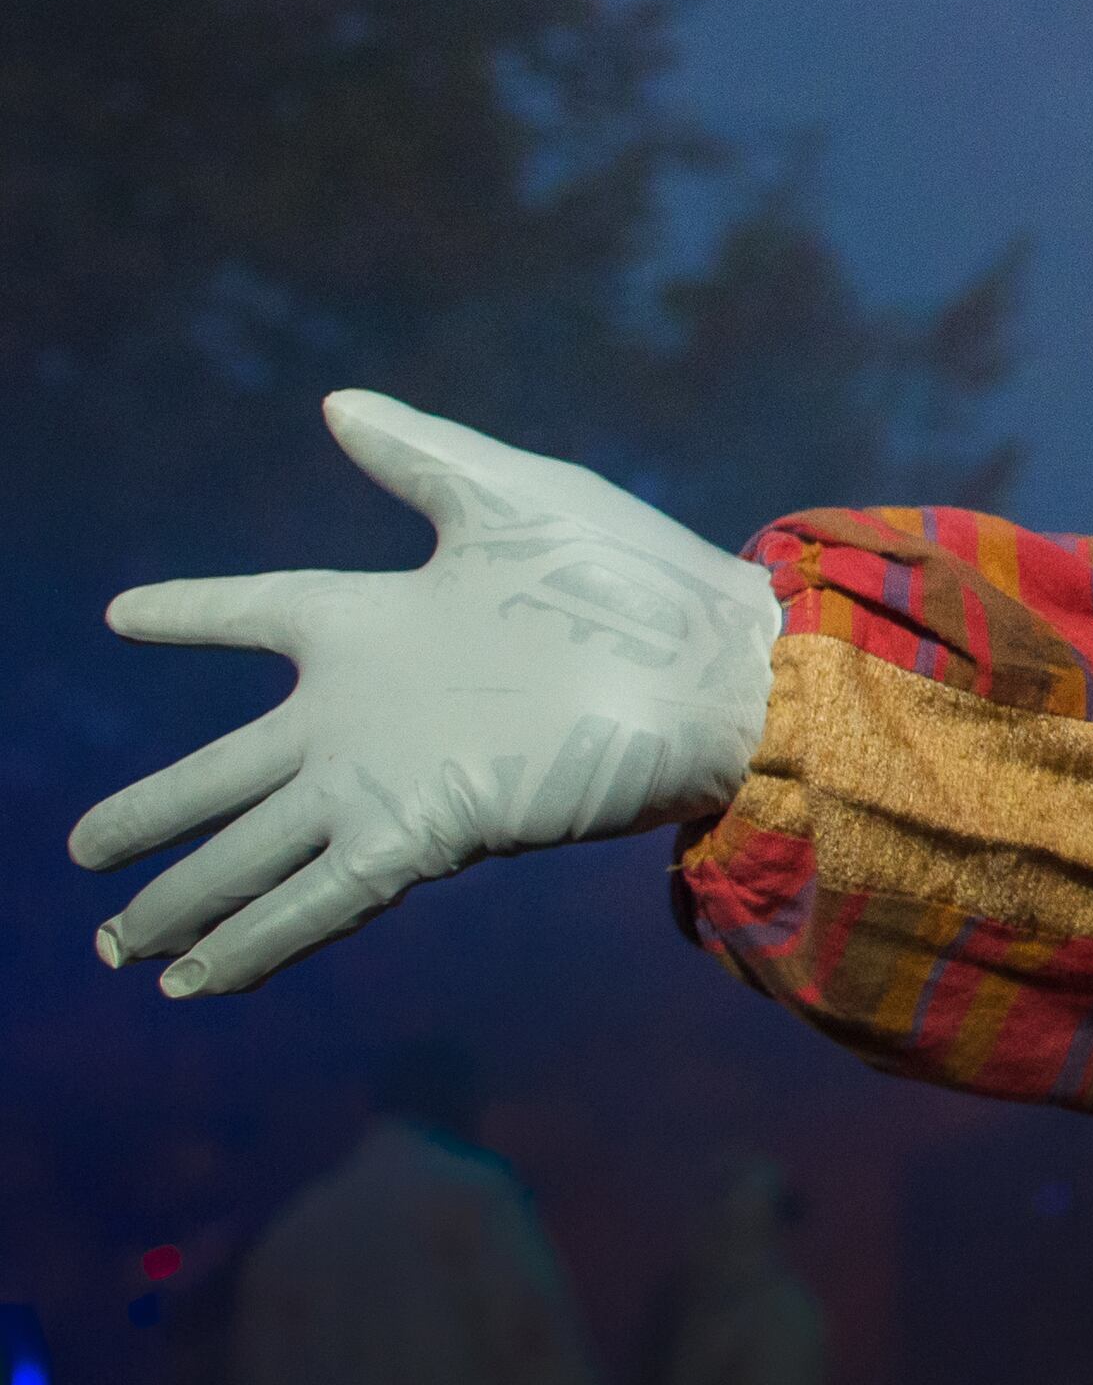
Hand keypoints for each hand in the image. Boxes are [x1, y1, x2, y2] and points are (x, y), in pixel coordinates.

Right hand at [70, 391, 779, 995]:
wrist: (720, 670)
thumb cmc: (635, 578)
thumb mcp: (516, 497)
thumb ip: (420, 457)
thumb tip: (337, 402)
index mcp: (379, 619)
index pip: (262, 611)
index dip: (195, 615)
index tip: (120, 616)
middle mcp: (368, 711)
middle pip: (226, 775)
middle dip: (154, 817)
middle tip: (81, 850)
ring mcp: (388, 780)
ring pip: (254, 852)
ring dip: (184, 902)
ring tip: (113, 947)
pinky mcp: (425, 836)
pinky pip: (318, 899)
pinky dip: (255, 943)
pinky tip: (199, 982)